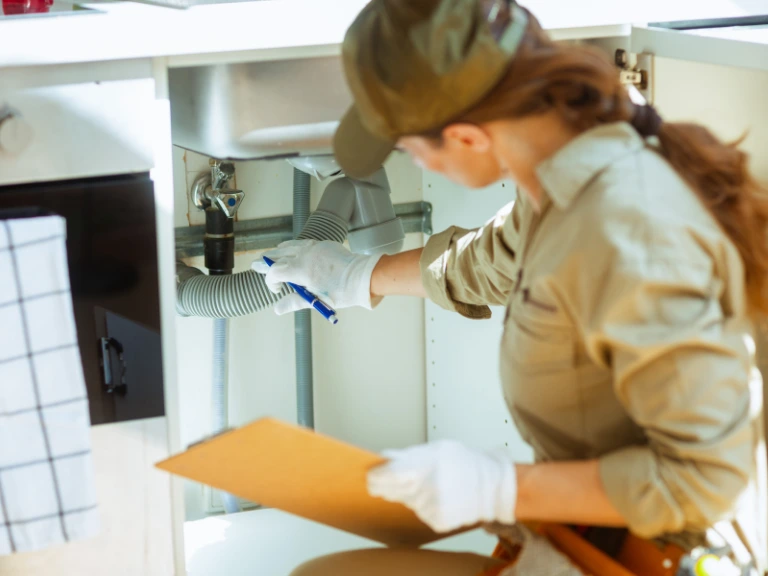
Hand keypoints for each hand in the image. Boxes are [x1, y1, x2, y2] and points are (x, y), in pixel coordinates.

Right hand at [251, 240, 382, 314]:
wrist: (361, 277)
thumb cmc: (340, 292)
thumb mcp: (316, 300)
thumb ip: (294, 302)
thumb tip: (277, 309)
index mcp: (300, 270)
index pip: (275, 272)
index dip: (271, 281)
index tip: (277, 290)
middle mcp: (304, 255)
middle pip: (277, 255)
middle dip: (266, 262)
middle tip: (256, 264)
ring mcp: (313, 247)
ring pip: (289, 246)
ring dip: (278, 252)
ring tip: (270, 255)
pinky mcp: (323, 244)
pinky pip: (302, 243)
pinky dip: (292, 247)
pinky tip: (291, 249)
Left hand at [367, 440, 516, 532]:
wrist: (493, 486)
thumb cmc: (466, 463)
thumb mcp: (438, 448)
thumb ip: (409, 454)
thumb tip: (385, 457)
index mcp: (424, 465)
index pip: (386, 476)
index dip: (375, 477)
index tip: (371, 476)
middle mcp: (426, 488)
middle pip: (391, 491)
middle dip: (391, 485)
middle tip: (404, 478)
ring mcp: (431, 507)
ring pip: (407, 502)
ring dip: (412, 494)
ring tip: (434, 485)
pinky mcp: (437, 522)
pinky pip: (420, 513)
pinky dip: (426, 506)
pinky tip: (440, 497)